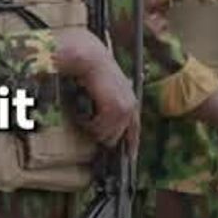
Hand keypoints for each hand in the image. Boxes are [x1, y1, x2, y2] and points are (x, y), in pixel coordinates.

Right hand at [54, 29, 138, 147]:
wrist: (90, 58)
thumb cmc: (94, 71)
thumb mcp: (106, 89)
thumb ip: (108, 104)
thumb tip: (102, 121)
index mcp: (130, 103)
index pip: (134, 131)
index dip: (131, 146)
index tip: (129, 159)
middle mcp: (131, 107)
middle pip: (118, 137)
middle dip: (102, 136)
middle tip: (88, 127)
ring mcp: (125, 108)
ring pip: (108, 135)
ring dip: (93, 130)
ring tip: (83, 119)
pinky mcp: (115, 108)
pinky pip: (100, 129)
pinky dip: (89, 126)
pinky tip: (82, 116)